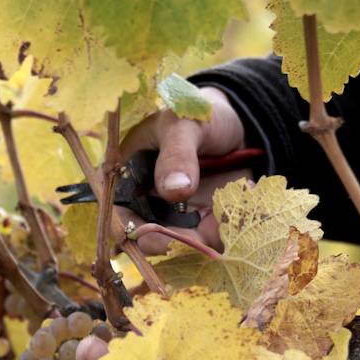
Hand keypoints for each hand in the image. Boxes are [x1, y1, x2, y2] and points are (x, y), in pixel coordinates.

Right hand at [117, 87, 250, 254]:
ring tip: (225, 224)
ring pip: (182, 245)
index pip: (120, 215)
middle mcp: (148, 203)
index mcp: (128, 178)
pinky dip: (224, 234)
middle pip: (150, 238)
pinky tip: (239, 217)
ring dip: (202, 242)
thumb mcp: (184, 124)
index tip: (159, 237)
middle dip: (175, 243)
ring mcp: (176, 217)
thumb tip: (174, 192)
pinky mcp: (203, 223)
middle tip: (200, 238)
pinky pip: (210, 239)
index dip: (135, 231)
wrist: (236, 122)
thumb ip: (177, 154)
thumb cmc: (197, 114)